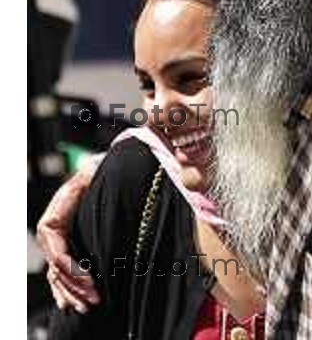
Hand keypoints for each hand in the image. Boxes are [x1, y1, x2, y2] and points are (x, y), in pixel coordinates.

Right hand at [36, 168, 100, 311]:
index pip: (58, 255)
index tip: (91, 282)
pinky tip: (68, 304)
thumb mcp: (86, 184)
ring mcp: (54, 244)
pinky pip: (59, 274)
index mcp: (51, 224)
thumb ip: (84, 196)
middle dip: (76, 289)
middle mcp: (49, 237)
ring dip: (72, 294)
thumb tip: (89, 202)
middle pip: (59, 271)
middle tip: (94, 301)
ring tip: (86, 307)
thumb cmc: (92, 178)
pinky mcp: (64, 247)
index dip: (74, 271)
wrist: (92, 172)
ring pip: (59, 276)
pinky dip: (64, 290)